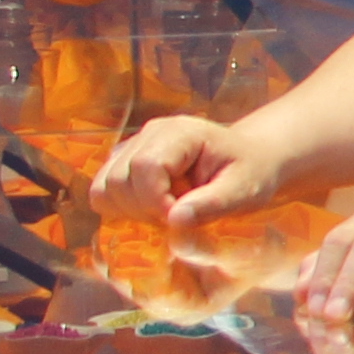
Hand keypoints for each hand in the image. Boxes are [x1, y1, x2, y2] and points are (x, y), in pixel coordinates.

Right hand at [98, 116, 278, 226]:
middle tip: (176, 216)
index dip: (156, 200)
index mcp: (181, 133)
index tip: (179, 217)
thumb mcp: (244, 190)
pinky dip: (122, 208)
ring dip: (130, 211)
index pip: (147, 166)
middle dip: (143, 209)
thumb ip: (212, 204)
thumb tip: (175, 220)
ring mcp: (133, 146)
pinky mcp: (124, 162)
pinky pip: (103, 191)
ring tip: (165, 212)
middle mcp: (150, 133)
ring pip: (104, 187)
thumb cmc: (250, 172)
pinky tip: (153, 209)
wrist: (249, 158)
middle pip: (119, 179)